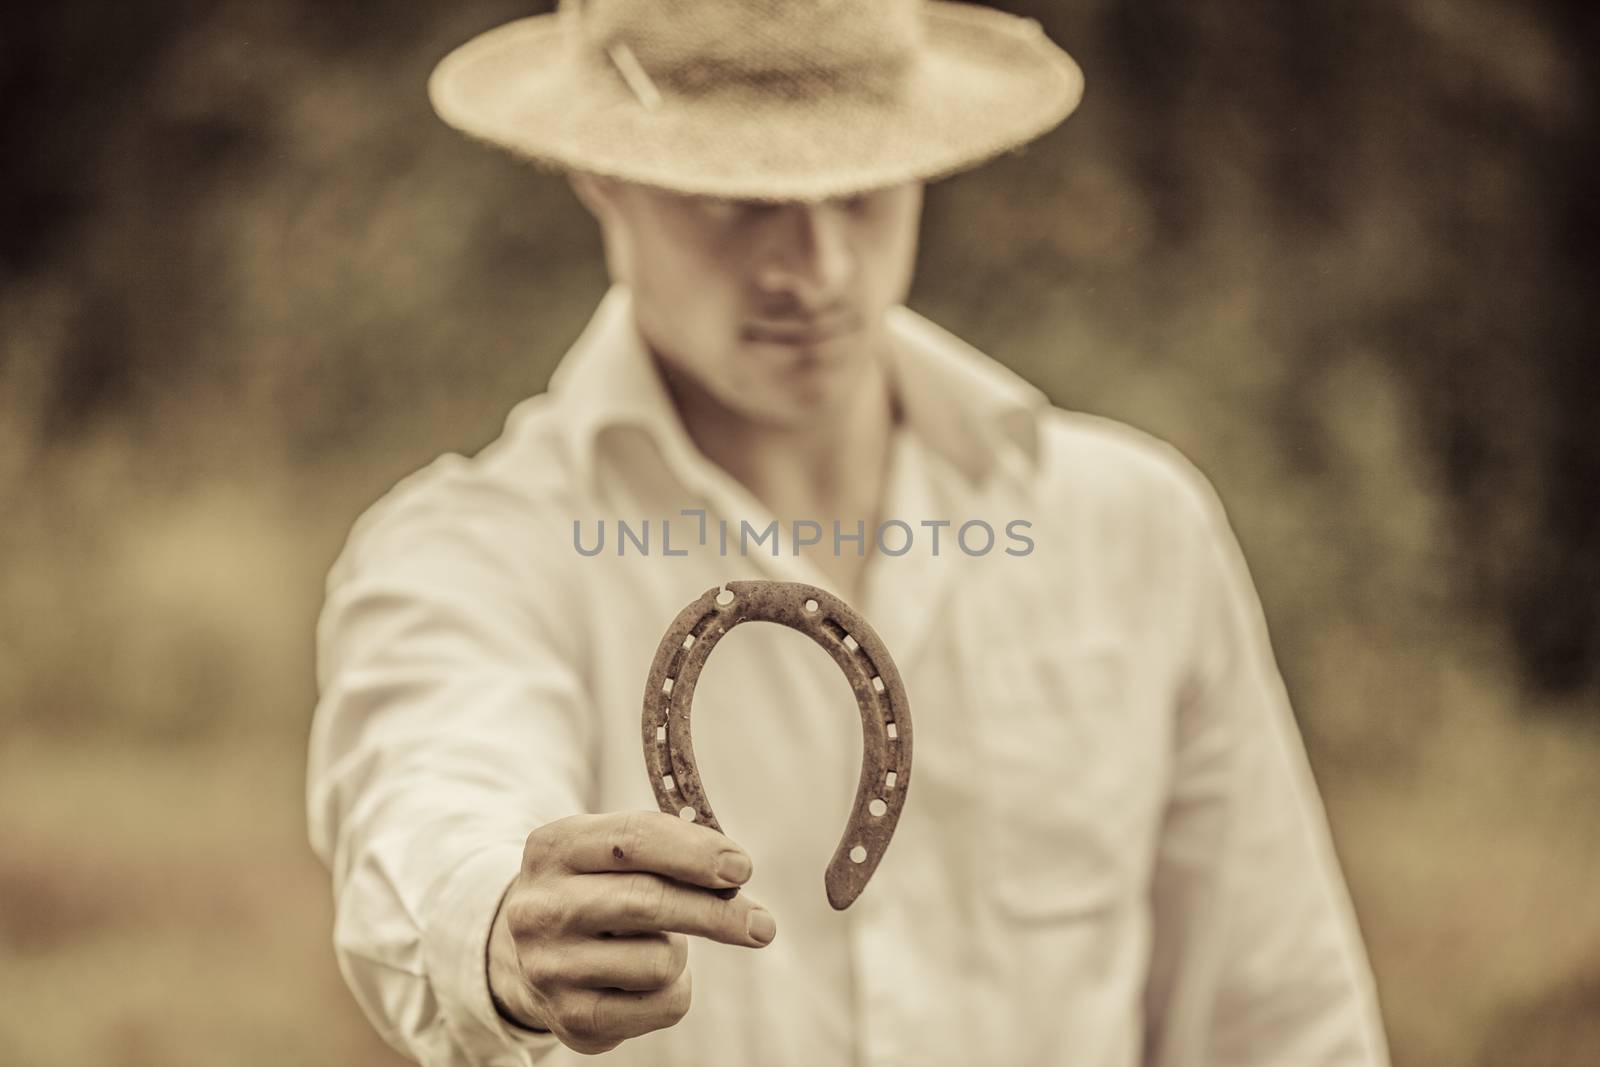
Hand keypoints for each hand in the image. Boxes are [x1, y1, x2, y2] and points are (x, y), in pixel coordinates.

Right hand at [488, 810, 775, 1053]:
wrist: (530, 955)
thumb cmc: (596, 888)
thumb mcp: (613, 854)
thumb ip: (668, 852)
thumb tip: (735, 875)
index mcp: (553, 847)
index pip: (633, 839)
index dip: (695, 852)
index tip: (742, 867)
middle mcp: (539, 908)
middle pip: (648, 902)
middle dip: (716, 912)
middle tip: (763, 925)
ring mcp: (549, 967)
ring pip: (661, 960)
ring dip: (680, 953)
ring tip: (655, 944)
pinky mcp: (570, 1018)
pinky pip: (662, 1005)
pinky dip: (675, 991)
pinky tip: (646, 980)